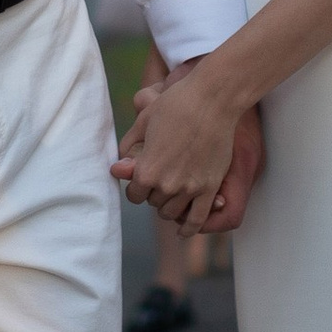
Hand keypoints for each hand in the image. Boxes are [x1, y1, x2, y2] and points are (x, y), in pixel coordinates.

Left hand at [114, 58, 253, 231]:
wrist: (212, 100)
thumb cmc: (175, 105)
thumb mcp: (143, 122)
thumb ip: (129, 147)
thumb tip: (119, 166)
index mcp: (146, 170)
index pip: (133, 195)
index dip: (136, 186)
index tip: (142, 178)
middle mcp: (166, 185)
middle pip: (153, 203)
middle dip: (153, 194)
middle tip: (161, 179)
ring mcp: (190, 189)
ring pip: (172, 213)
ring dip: (169, 206)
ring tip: (172, 195)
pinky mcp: (210, 189)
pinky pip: (198, 219)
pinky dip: (189, 228)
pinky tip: (184, 231)